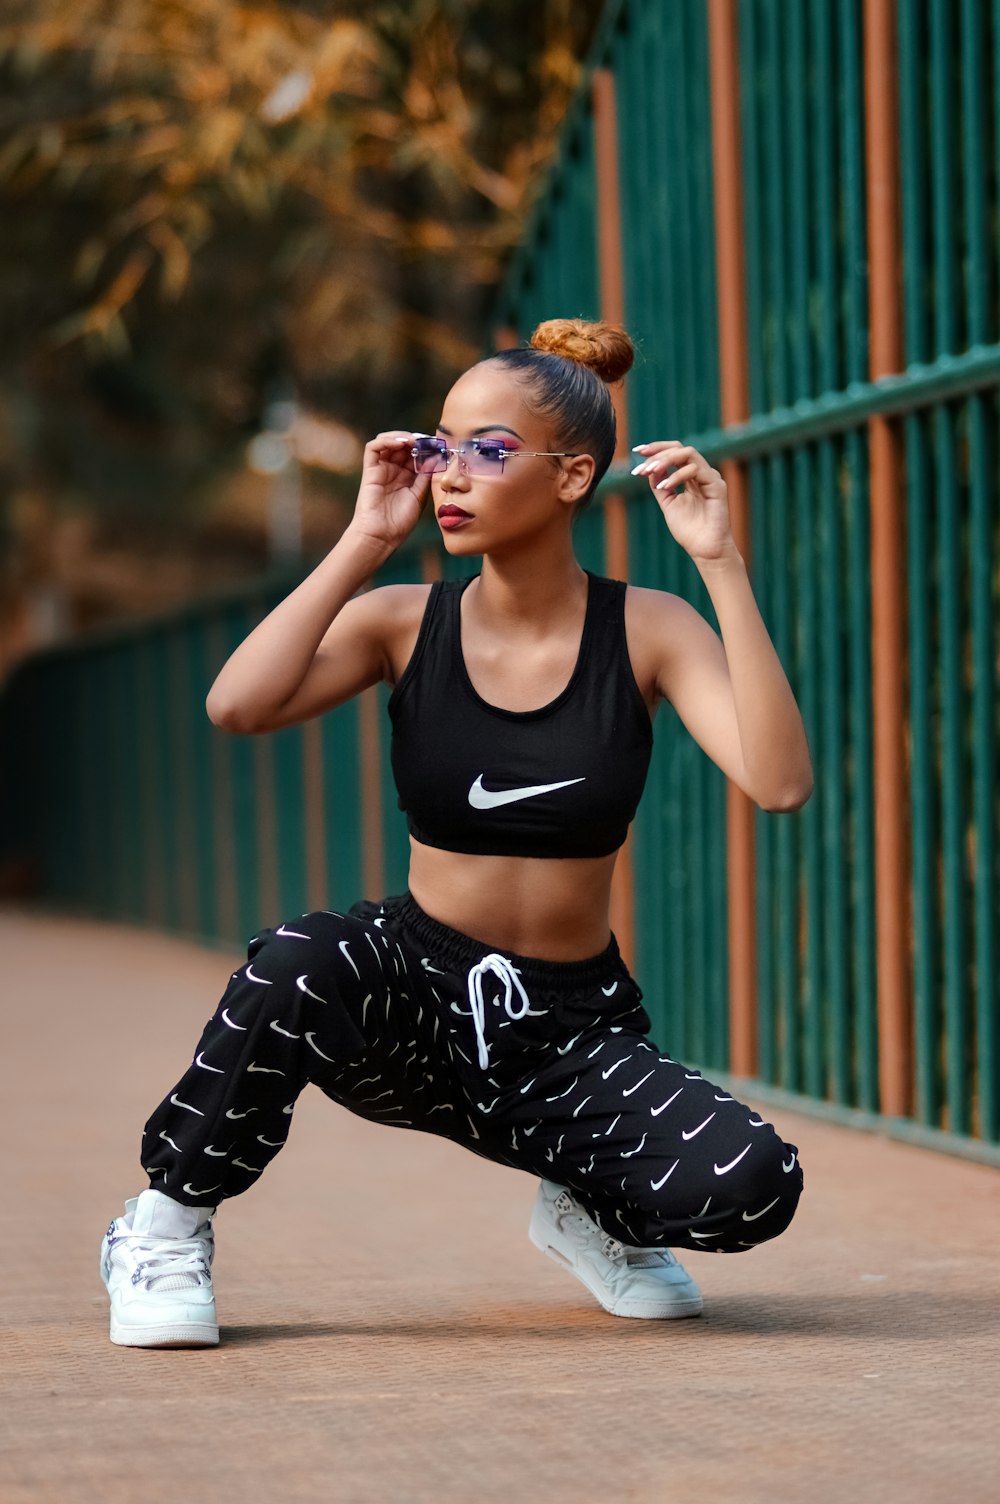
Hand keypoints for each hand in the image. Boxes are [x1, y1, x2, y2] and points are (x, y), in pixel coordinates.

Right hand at [346, 430, 431, 550]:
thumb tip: (436, 457)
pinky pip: (373, 447)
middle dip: (416, 440)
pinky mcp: (369, 470)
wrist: (381, 536)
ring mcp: (381, 469)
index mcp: (406, 477)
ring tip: (414, 441)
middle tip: (428, 440)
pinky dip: (386, 440)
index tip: (439, 445)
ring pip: (388, 441)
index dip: (425, 447)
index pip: (415, 454)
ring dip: (401, 437)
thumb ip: (426, 476)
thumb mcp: (419, 496)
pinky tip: (401, 443)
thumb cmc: (400, 522)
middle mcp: (393, 470)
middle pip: (403, 445)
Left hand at [631, 441, 737, 563]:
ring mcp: (710, 478)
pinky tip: (664, 487)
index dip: (656, 449)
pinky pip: (695, 470)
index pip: (674, 453)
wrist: (704, 550)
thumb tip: (649, 468)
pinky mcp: (717, 485)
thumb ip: (660, 485)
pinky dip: (677, 475)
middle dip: (658, 451)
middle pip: (680, 448)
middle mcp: (702, 473)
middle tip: (641, 460)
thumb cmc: (689, 530)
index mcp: (691, 476)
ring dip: (665, 460)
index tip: (637, 451)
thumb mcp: (668, 503)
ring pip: (688, 454)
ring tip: (649, 471)